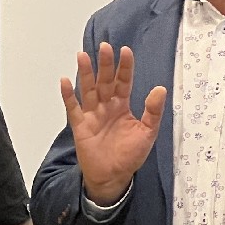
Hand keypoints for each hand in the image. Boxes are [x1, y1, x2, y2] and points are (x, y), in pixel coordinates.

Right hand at [59, 43, 165, 204]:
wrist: (113, 176)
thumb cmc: (130, 155)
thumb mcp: (148, 133)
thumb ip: (153, 112)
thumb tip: (160, 89)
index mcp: (123, 105)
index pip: (123, 81)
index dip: (124, 67)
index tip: (125, 51)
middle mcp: (106, 106)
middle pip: (105, 81)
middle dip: (105, 64)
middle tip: (104, 47)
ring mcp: (92, 114)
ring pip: (88, 89)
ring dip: (85, 73)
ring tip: (82, 56)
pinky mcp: (80, 126)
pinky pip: (73, 108)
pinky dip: (68, 95)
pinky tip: (65, 81)